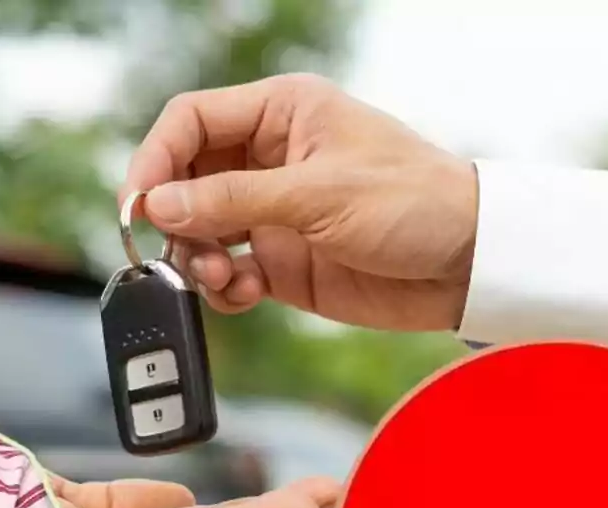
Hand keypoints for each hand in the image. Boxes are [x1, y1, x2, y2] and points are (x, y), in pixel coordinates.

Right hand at [122, 72, 477, 331]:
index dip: (155, 159)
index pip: (191, 121)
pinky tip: (244, 293)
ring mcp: (272, 213)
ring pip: (199, 231)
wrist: (469, 265)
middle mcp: (269, 160)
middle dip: (173, 217)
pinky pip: (227, 273)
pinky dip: (223, 288)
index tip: (137, 204)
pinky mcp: (282, 261)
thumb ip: (233, 200)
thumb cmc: (416, 203)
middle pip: (185, 180)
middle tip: (174, 249)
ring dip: (196, 258)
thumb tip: (158, 206)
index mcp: (281, 114)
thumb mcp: (319, 194)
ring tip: (221, 277)